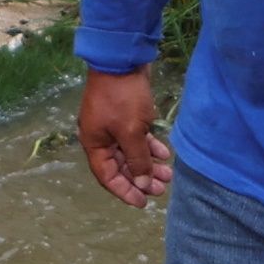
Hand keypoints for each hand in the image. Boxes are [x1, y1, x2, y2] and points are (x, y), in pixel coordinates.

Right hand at [78, 67, 174, 207]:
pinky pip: (137, 138)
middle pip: (121, 166)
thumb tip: (141, 184)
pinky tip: (165, 153)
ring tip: (168, 174)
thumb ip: (137, 160)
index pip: (108, 177)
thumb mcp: (131, 132)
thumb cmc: (123, 98)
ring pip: (131, 153)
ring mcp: (113, 127)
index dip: (124, 191)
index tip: (142, 203)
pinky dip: (149, 147)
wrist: (122, 60)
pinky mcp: (126, 116)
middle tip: (161, 189)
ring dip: (149, 164)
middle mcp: (101, 138)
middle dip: (141, 179)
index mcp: (95, 144)